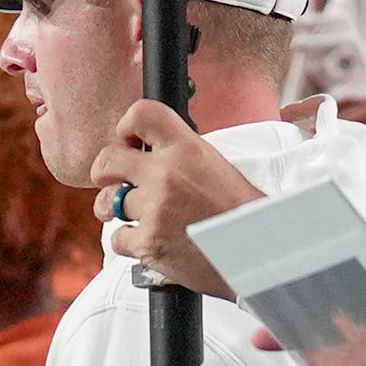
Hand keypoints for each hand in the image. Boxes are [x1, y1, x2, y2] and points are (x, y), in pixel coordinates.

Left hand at [87, 101, 261, 300]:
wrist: (260, 250)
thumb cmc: (240, 211)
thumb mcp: (216, 166)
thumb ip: (179, 156)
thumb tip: (144, 152)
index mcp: (187, 149)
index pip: (142, 114)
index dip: (126, 127)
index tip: (129, 141)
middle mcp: (166, 175)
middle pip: (106, 161)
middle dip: (105, 172)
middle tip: (117, 181)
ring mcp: (155, 209)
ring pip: (105, 203)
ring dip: (114, 209)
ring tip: (139, 213)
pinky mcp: (148, 242)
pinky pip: (116, 239)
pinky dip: (130, 243)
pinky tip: (153, 239)